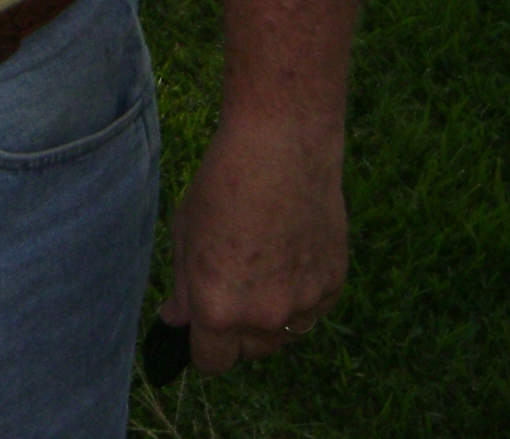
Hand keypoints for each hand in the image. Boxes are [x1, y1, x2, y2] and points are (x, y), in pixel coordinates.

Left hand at [162, 111, 346, 372]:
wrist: (281, 146)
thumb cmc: (224, 182)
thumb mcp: (186, 231)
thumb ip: (182, 284)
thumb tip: (175, 320)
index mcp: (217, 308)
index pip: (211, 362)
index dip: (203, 346)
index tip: (202, 327)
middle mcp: (262, 318)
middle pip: (248, 353)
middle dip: (236, 330)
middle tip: (233, 284)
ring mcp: (303, 306)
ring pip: (283, 335)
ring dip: (271, 317)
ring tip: (263, 264)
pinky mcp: (333, 287)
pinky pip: (312, 310)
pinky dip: (301, 295)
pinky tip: (290, 251)